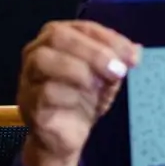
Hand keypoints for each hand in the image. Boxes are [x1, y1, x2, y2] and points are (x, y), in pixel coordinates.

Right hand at [17, 20, 140, 165]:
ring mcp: (28, 77)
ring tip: (99, 86)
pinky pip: (45, 92)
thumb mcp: (107, 76)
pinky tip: (82, 104)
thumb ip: (119, 60)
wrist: (65, 137)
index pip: (83, 28)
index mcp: (59, 39)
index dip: (109, 39)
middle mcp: (37, 52)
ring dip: (80, 71)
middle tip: (118, 70)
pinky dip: (70, 96)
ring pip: (44, 60)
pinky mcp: (28, 103)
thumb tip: (136, 50)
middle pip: (57, 36)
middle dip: (93, 51)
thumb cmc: (83, 99)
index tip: (132, 56)